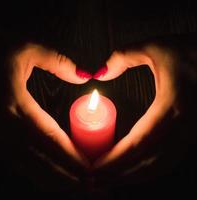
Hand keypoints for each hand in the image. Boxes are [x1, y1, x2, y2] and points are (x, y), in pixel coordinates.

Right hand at [5, 43, 91, 179]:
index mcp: (12, 103)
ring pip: (24, 164)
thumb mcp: (27, 47)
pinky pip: (15, 159)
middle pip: (36, 159)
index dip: (69, 155)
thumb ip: (58, 62)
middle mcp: (2, 124)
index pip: (47, 136)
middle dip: (63, 177)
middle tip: (89, 189)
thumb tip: (84, 76)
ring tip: (73, 189)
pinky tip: (48, 177)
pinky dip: (33, 172)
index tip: (90, 169)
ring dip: (49, 179)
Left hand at [93, 36, 196, 184]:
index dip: (115, 160)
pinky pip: (170, 159)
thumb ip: (122, 57)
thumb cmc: (195, 50)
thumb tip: (98, 73)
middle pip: (149, 163)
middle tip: (96, 182)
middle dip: (121, 176)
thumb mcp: (156, 47)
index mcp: (173, 107)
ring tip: (109, 179)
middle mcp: (185, 127)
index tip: (94, 168)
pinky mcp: (193, 134)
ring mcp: (192, 134)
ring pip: (162, 166)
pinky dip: (149, 169)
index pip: (139, 143)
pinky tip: (133, 169)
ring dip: (134, 176)